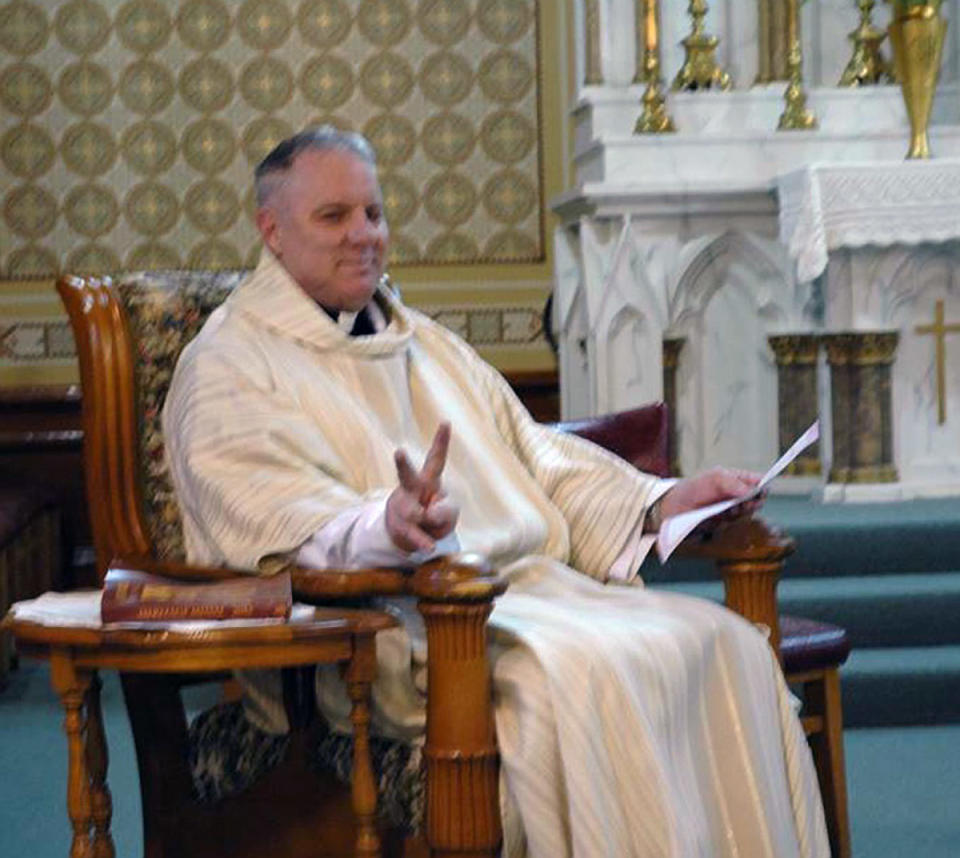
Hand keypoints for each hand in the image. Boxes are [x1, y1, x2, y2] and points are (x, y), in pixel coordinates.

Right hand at [386, 423, 459, 552]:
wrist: (410, 534)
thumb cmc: (434, 516)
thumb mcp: (449, 512)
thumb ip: (446, 511)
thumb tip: (429, 514)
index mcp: (429, 480)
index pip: (436, 458)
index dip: (441, 442)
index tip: (446, 422)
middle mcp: (413, 490)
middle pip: (408, 476)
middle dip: (403, 464)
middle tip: (398, 452)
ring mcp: (405, 508)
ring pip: (415, 512)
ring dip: (428, 522)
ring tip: (428, 524)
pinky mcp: (403, 528)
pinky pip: (417, 536)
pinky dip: (425, 541)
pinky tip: (429, 546)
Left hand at [658, 467, 765, 523]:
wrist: (675, 507)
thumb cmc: (694, 488)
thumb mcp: (715, 479)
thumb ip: (734, 483)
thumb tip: (752, 491)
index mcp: (736, 478)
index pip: (758, 481)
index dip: (763, 486)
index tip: (761, 492)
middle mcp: (736, 493)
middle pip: (757, 499)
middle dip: (752, 502)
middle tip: (742, 503)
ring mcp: (731, 507)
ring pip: (747, 512)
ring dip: (739, 511)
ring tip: (726, 508)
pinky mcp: (725, 521)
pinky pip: (734, 522)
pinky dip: (728, 519)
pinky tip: (719, 516)